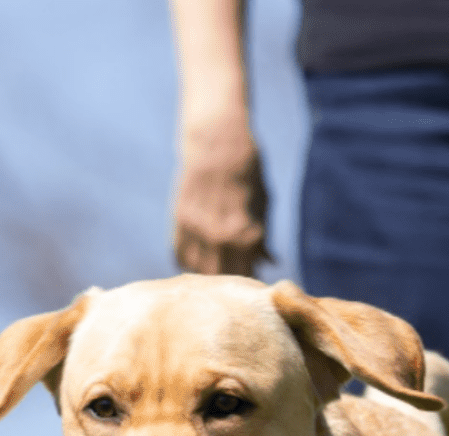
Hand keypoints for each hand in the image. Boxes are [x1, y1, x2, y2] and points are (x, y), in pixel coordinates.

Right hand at [173, 120, 270, 276]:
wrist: (217, 141)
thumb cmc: (248, 172)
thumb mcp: (263, 205)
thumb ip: (263, 238)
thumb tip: (268, 262)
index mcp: (243, 234)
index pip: (245, 275)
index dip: (250, 280)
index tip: (252, 281)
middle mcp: (217, 235)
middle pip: (220, 276)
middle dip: (229, 277)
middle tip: (235, 272)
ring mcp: (195, 229)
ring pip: (198, 269)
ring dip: (207, 272)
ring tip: (218, 266)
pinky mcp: (179, 220)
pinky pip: (180, 255)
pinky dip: (189, 260)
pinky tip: (200, 255)